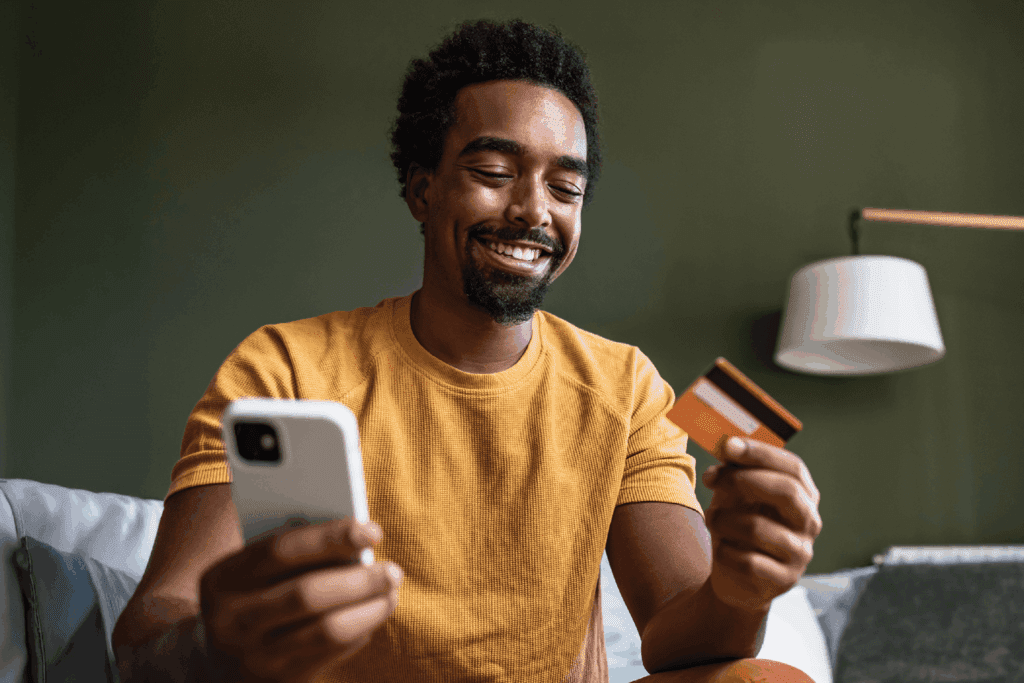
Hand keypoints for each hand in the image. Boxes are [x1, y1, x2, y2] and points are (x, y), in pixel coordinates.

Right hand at [199, 518, 402, 682]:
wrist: (215, 660)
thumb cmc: (250, 596)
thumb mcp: (251, 570)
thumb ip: (291, 551)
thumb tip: (355, 536)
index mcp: (223, 578)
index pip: (282, 550)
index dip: (331, 537)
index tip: (372, 531)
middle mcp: (232, 619)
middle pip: (308, 593)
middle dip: (359, 580)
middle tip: (394, 570)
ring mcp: (254, 655)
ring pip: (326, 630)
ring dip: (369, 608)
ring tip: (391, 592)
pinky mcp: (278, 679)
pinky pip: (330, 653)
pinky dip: (360, 630)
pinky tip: (373, 614)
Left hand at [701, 436, 821, 612]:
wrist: (733, 577)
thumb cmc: (736, 526)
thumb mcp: (733, 495)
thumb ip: (733, 471)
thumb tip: (726, 450)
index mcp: (803, 495)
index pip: (793, 467)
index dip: (760, 453)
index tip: (728, 445)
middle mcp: (809, 522)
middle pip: (787, 492)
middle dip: (744, 480)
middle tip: (711, 479)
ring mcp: (801, 553)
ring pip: (758, 527)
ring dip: (723, 520)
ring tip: (712, 520)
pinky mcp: (784, 580)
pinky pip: (748, 560)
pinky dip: (725, 551)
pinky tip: (722, 549)